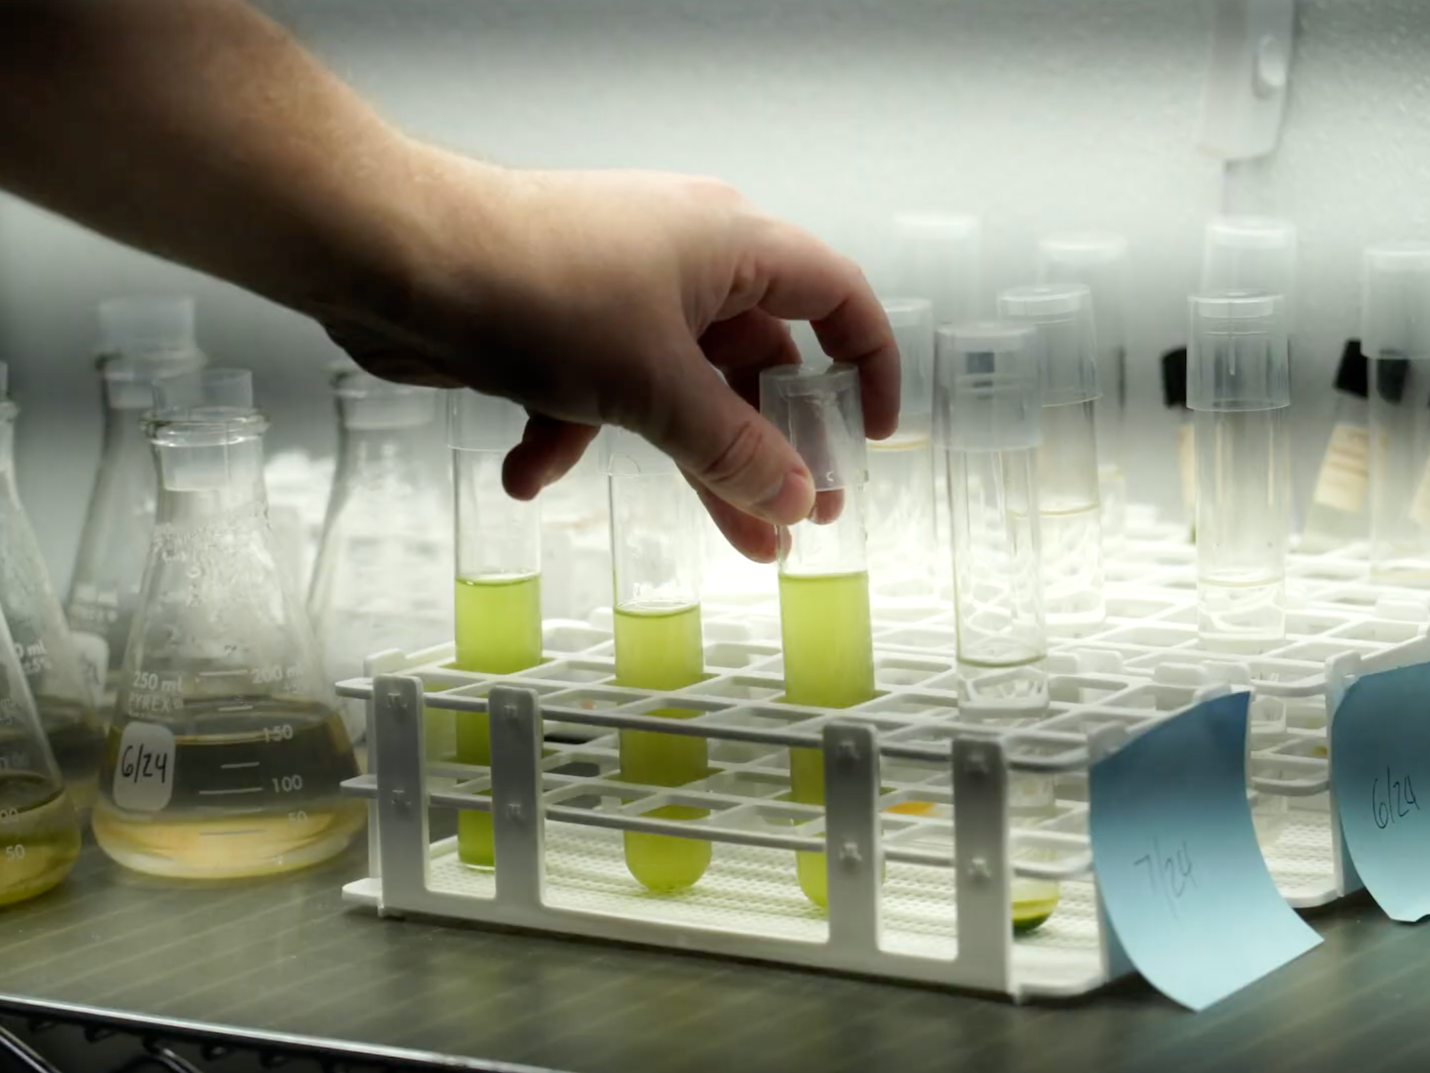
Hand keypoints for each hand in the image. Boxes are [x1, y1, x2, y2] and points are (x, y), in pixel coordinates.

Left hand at [326, 147, 897, 561]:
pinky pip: (599, 391)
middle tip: (796, 516)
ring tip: (722, 533)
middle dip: (772, 445)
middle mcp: (685, 264)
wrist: (393, 257)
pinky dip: (574, 434)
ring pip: (680, 390)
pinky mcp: (562, 328)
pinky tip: (532, 472)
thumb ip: (733, 449)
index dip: (868, 366)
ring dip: (689, 459)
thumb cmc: (535, 286)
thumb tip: (796, 497)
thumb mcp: (655, 386)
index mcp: (732, 247)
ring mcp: (621, 296)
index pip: (836, 299)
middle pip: (758, 364)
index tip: (871, 437)